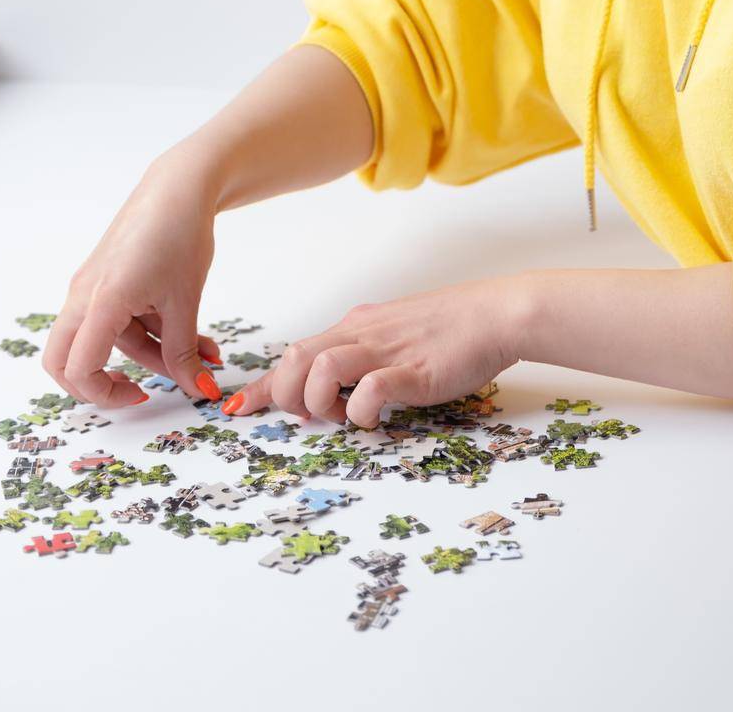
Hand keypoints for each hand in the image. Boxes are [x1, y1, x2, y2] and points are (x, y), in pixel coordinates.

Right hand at [42, 147, 223, 409]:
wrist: (181, 188)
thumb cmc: (179, 235)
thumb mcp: (185, 301)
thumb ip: (185, 351)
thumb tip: (198, 388)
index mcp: (100, 302)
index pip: (79, 368)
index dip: (107, 395)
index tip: (144, 396)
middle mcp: (84, 296)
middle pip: (65, 360)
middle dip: (101, 384)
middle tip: (139, 392)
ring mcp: (92, 286)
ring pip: (106, 339)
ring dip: (150, 354)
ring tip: (204, 354)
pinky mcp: (106, 278)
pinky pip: (117, 318)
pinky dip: (150, 332)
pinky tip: (194, 336)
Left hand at [222, 274, 527, 429]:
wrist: (494, 314)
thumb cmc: (451, 329)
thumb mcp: (394, 334)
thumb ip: (365, 353)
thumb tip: (338, 380)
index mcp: (357, 326)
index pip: (296, 352)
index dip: (262, 384)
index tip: (238, 407)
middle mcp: (363, 334)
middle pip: (296, 357)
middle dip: (285, 394)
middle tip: (309, 415)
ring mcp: (386, 351)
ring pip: (321, 366)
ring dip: (317, 399)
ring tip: (339, 415)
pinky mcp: (412, 371)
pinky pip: (368, 390)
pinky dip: (359, 411)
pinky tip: (372, 418)